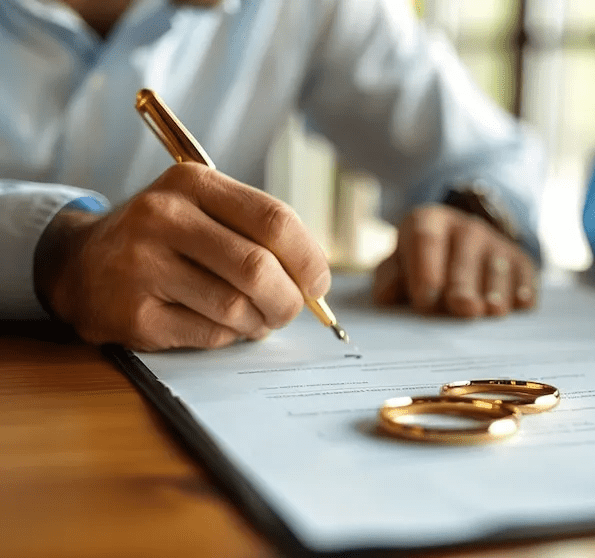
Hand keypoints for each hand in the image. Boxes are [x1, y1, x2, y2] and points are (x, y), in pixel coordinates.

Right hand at [35, 163, 329, 350]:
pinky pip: (210, 334)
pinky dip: (230, 336)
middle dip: (289, 299)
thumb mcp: (205, 210)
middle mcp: (163, 217)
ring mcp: (143, 266)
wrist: (82, 263)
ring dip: (261, 321)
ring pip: (236, 306)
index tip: (318, 283)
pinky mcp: (134, 314)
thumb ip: (259, 232)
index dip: (309, 258)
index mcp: (192, 183)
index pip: (274, 220)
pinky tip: (222, 325)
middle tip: (292, 310)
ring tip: (258, 318)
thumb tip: (315, 281)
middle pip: (258, 268)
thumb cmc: (166, 238)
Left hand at [371, 204, 536, 316]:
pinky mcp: (521, 261)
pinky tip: (520, 304)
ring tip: (492, 310)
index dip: (426, 271)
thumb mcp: (400, 262)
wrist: (463, 244)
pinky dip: (523, 290)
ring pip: (495, 268)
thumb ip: (389, 277)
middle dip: (462, 285)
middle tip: (463, 308)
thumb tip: (386, 296)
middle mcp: (465, 228)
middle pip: (463, 258)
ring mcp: (496, 243)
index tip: (425, 300)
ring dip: (495, 291)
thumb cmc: (423, 264)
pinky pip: (524, 275)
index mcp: (428, 222)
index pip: (426, 240)